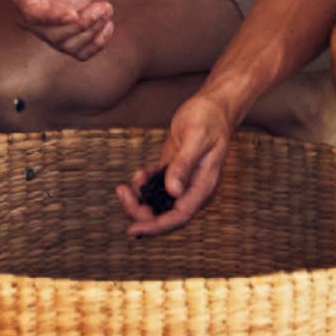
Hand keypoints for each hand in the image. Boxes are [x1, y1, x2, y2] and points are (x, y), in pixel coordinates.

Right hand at [7, 0, 113, 60]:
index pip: (35, 16)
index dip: (54, 19)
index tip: (73, 13)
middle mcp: (33, 20)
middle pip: (55, 36)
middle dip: (82, 24)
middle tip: (102, 6)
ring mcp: (50, 30)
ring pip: (69, 46)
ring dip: (92, 32)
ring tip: (106, 8)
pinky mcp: (67, 34)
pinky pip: (80, 51)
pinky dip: (96, 44)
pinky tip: (108, 25)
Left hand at [115, 93, 232, 236]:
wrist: (213, 106)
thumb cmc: (209, 118)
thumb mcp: (196, 137)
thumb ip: (184, 164)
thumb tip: (173, 191)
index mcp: (203, 187)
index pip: (178, 216)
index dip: (155, 226)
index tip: (133, 229)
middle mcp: (192, 189)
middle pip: (164, 214)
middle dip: (140, 210)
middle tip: (122, 193)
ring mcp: (183, 181)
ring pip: (158, 203)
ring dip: (138, 200)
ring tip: (123, 187)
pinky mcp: (174, 170)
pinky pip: (156, 187)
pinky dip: (143, 185)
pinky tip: (138, 174)